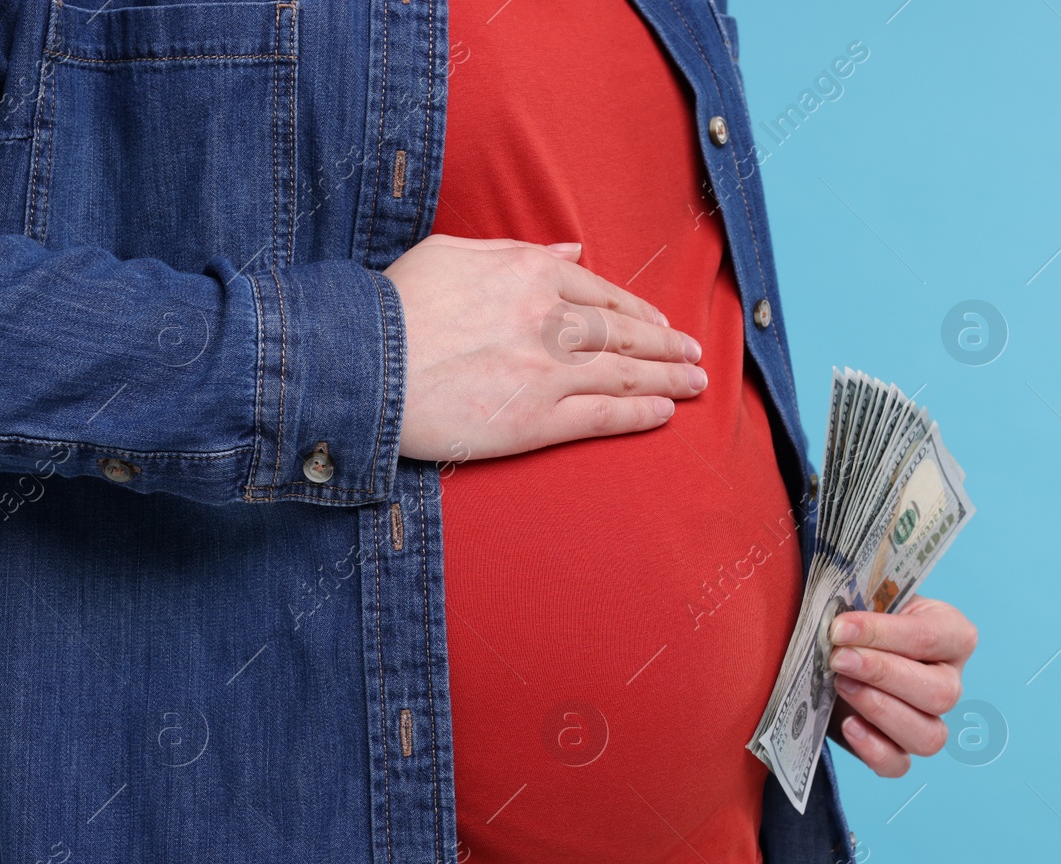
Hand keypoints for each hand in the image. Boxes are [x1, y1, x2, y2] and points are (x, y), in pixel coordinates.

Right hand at [384, 234, 708, 461]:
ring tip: (697, 384)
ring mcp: (548, 371)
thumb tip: (572, 248)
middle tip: (696, 356)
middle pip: (624, 334)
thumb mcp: (453, 252)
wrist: (362, 363)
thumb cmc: (395, 305)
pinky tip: (665, 412)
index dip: (638, 311)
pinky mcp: (536, 419)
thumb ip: (518, 249)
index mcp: (532, 272)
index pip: (602, 292)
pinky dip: (640, 413)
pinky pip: (603, 416)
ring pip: (625, 374)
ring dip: (669, 378)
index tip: (659, 324)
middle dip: (667, 346)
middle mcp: (550, 318)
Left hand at [825, 596, 977, 776]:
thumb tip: (839, 624)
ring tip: (840, 685)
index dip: (883, 634)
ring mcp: (928, 720)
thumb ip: (860, 606)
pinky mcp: (896, 748)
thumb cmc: (857, 620)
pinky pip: (899, 765)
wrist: (835, 648)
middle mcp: (948, 681)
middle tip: (838, 659)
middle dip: (883, 675)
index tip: (839, 628)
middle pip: (941, 693)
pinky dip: (873, 750)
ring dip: (881, 711)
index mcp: (950, 634)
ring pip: (929, 736)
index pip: (931, 637)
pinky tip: (848, 724)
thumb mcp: (861, 601)